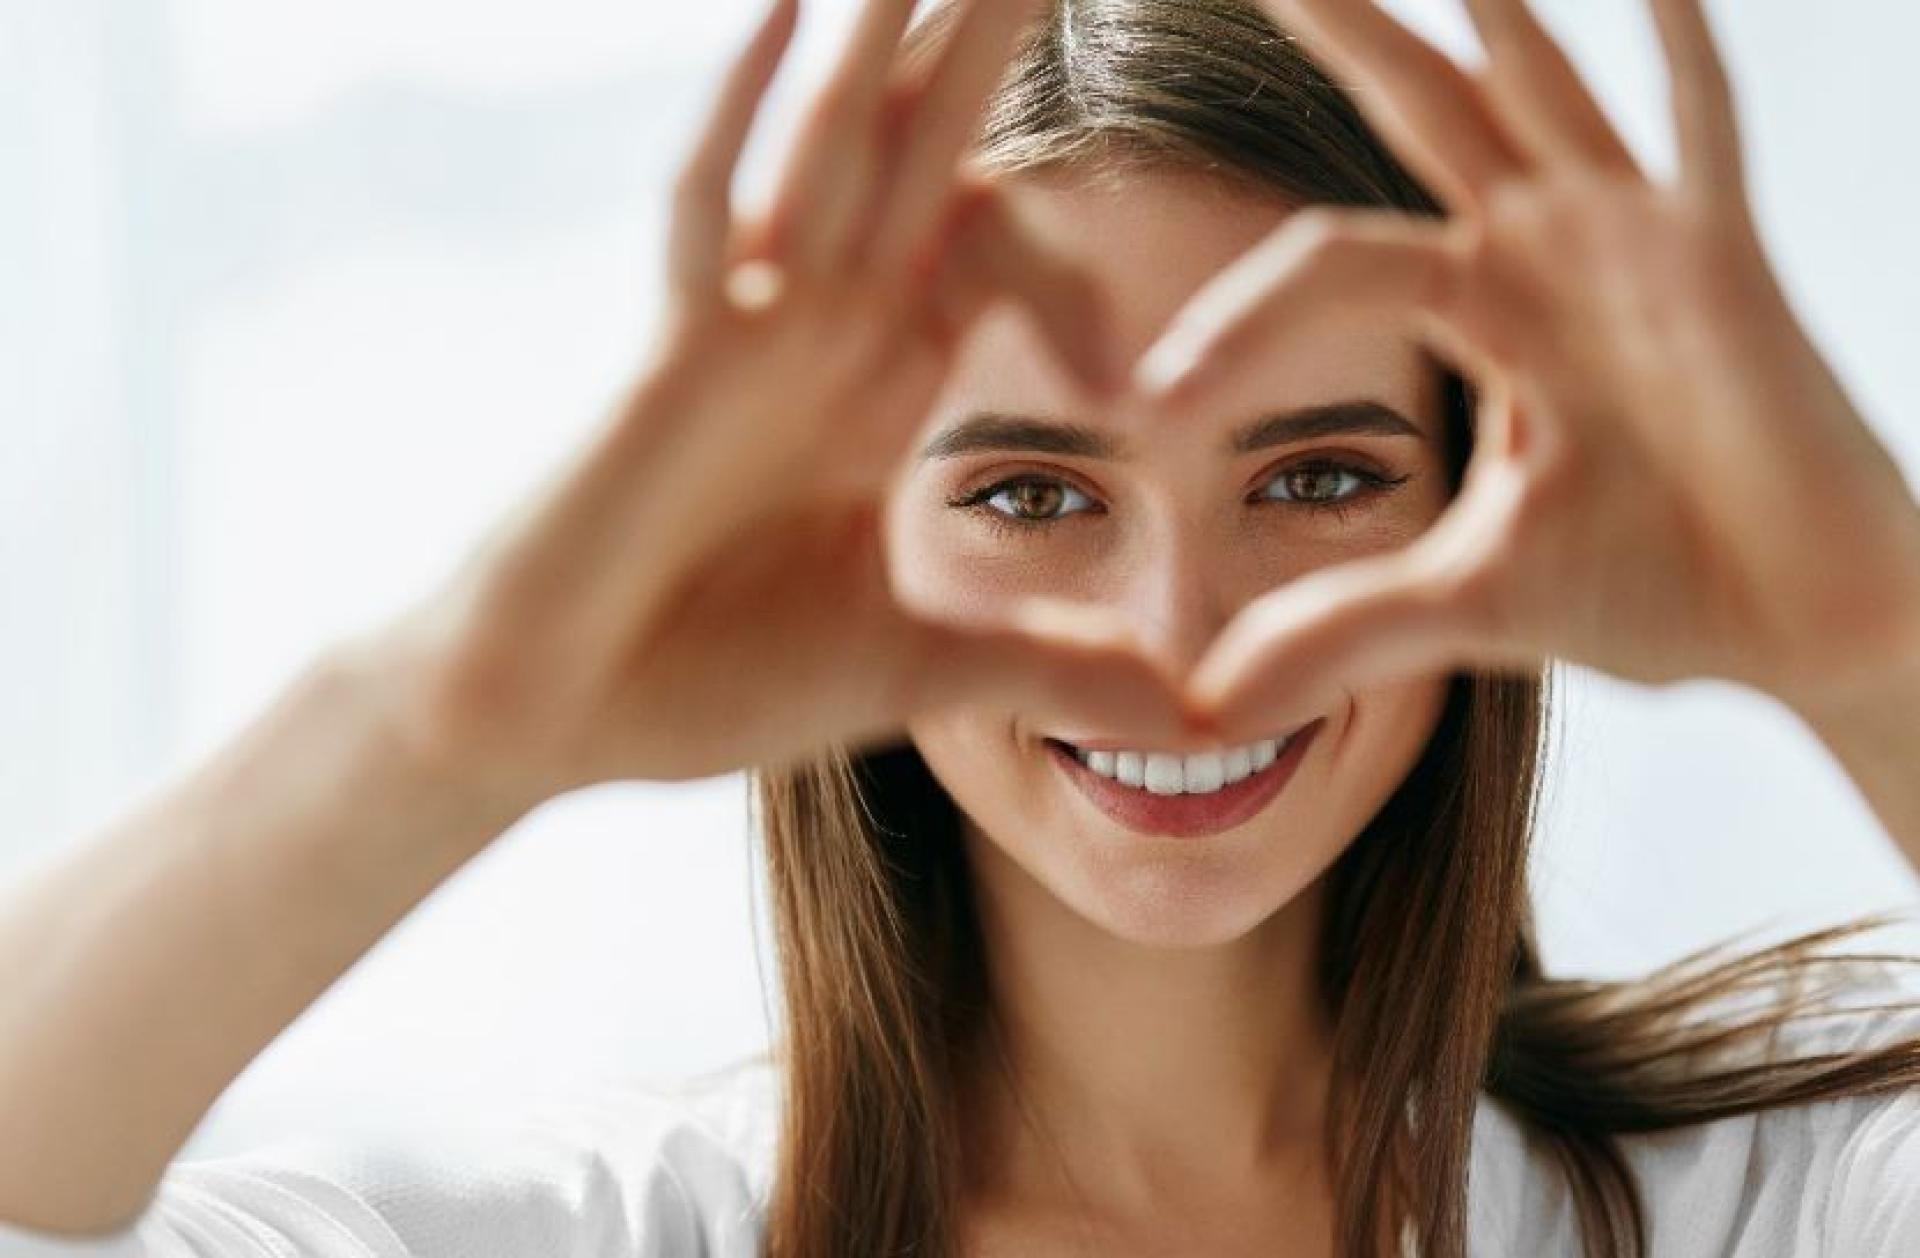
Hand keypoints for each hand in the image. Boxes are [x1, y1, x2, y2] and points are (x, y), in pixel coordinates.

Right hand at [359, 0, 1205, 798]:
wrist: (552, 720)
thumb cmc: (708, 681)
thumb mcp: (919, 672)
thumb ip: (1049, 670)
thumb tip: (1190, 720)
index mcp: (880, 388)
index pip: (986, 252)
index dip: (1061, 239)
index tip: (1143, 240)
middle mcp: (820, 333)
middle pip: (921, 152)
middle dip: (984, 40)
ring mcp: (744, 332)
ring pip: (833, 146)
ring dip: (890, 34)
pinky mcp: (670, 358)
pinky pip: (708, 212)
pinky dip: (744, 115)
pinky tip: (791, 7)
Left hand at [1133, 0, 1919, 739]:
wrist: (1802, 627)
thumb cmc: (1657, 590)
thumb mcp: (1466, 605)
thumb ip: (1337, 631)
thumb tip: (1201, 707)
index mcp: (1481, 311)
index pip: (1325, 270)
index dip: (1235, 326)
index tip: (1148, 401)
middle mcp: (1547, 252)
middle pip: (1416, 110)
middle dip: (1340, 28)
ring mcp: (1636, 243)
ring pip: (1537, 88)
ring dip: (1485, 9)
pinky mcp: (1724, 263)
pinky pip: (1701, 132)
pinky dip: (1677, 54)